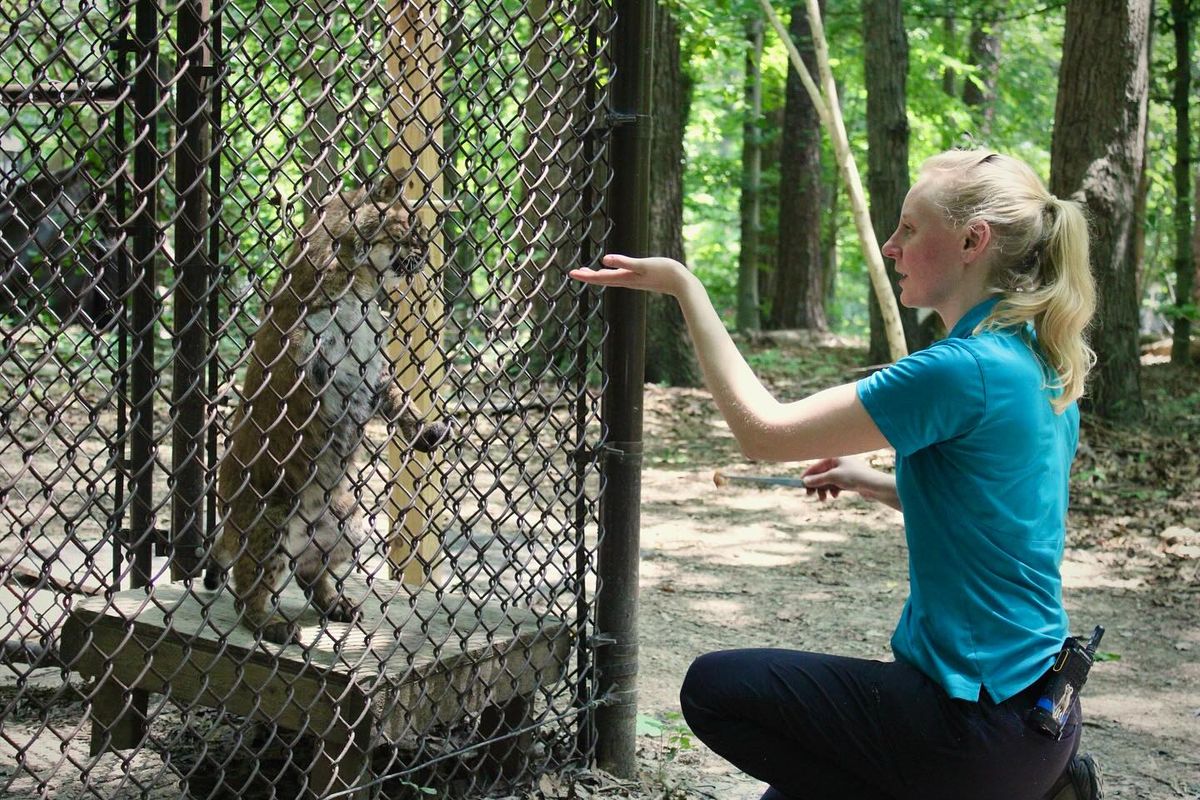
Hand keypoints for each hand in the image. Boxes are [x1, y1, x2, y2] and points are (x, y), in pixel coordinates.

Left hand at [568, 254, 692, 297]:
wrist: (681, 283)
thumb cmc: (664, 272)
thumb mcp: (642, 264)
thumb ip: (623, 262)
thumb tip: (604, 260)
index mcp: (625, 278)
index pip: (600, 277)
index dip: (585, 275)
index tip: (571, 273)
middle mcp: (627, 281)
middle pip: (602, 279)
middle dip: (588, 276)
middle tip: (574, 273)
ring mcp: (633, 281)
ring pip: (610, 279)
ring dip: (597, 276)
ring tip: (587, 272)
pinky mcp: (640, 278)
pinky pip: (620, 277)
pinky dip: (611, 274)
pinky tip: (611, 270)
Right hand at [801, 456, 884, 502]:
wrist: (875, 486)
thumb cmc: (855, 477)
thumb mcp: (833, 477)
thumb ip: (818, 479)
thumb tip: (805, 481)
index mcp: (834, 458)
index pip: (816, 466)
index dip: (808, 475)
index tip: (800, 484)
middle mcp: (839, 463)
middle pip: (821, 474)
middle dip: (816, 485)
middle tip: (810, 495)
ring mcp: (844, 472)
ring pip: (828, 481)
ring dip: (824, 490)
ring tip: (824, 499)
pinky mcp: (849, 481)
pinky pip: (835, 485)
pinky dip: (833, 491)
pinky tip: (835, 495)